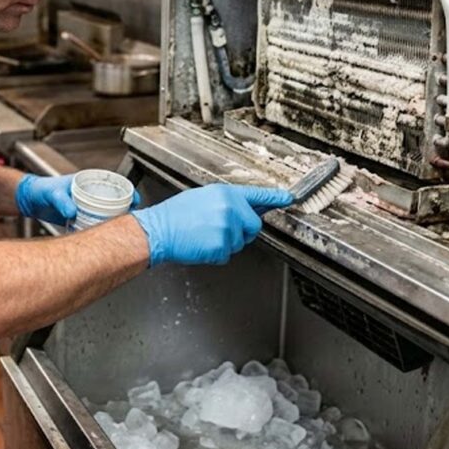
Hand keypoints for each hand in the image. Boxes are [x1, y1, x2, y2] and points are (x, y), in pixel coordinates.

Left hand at [15, 173, 141, 225]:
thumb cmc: (41, 190)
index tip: (135, 201)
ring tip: (121, 231)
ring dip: (115, 221)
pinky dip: (102, 229)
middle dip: (126, 210)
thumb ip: (61, 201)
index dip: (128, 192)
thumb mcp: (52, 193)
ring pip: (107, 213)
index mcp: (88, 181)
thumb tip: (72, 211)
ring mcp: (87, 205)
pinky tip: (105, 237)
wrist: (30, 200)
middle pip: (115, 201)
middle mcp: (91, 193)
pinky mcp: (82, 217)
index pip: (114, 184)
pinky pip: (96, 222)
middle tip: (131, 221)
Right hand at [132, 184, 293, 266]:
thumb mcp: (203, 198)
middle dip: (242, 232)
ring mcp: (228, 227)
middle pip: (253, 226)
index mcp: (226, 193)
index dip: (275, 198)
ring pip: (240, 242)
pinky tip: (202, 244)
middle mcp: (231, 208)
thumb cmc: (176, 215)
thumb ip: (227, 202)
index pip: (257, 195)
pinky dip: (216, 254)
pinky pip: (227, 254)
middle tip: (218, 230)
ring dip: (226, 243)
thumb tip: (244, 208)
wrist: (159, 230)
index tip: (289, 198)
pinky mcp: (223, 245)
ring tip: (204, 235)